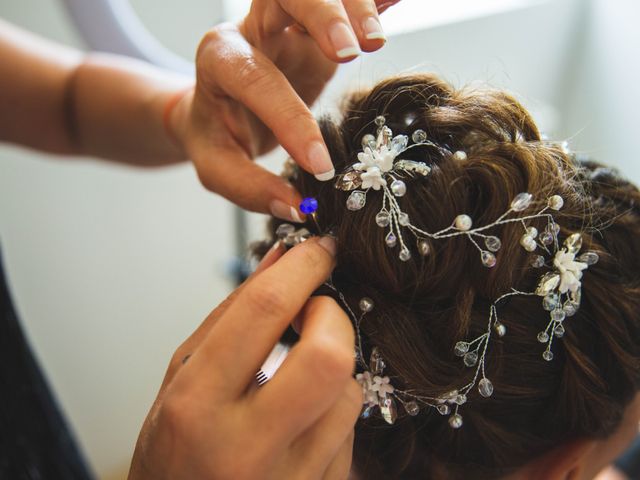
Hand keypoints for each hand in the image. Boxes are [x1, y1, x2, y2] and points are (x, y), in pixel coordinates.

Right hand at [128, 237, 362, 479]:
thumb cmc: (172, 454)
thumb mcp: (180, 379)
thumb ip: (230, 316)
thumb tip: (280, 261)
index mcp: (197, 405)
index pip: (265, 310)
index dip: (303, 265)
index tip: (320, 248)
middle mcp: (245, 446)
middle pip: (329, 355)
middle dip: (332, 315)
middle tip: (315, 312)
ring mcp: (290, 479)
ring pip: (349, 393)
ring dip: (333, 368)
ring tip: (298, 376)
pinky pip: (348, 432)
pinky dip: (331, 408)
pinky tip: (301, 417)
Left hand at [170, 0, 400, 222]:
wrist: (215, 104)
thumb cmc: (215, 134)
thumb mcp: (217, 166)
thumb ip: (250, 188)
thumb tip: (298, 207)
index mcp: (221, 60)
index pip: (255, 80)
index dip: (290, 119)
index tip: (321, 163)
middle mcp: (255, 30)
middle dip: (323, 14)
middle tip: (352, 51)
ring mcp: (289, 23)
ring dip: (356, 5)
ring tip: (376, 42)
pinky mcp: (319, 30)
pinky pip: (348, 3)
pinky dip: (377, 0)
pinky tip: (396, 1)